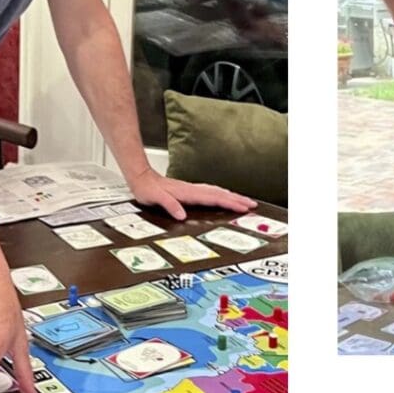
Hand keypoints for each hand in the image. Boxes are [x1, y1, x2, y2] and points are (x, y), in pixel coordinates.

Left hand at [128, 169, 254, 221]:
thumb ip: (169, 205)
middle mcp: (192, 189)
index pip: (214, 198)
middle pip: (220, 193)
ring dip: (232, 196)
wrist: (140, 176)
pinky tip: (223, 196)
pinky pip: (210, 192)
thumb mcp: (155, 198)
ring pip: (217, 192)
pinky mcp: (189, 190)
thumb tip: (182, 215)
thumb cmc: (147, 189)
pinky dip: (221, 194)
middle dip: (237, 199)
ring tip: (244, 201)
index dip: (230, 203)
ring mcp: (192, 189)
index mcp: (188, 193)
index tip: (243, 207)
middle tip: (252, 204)